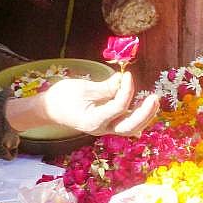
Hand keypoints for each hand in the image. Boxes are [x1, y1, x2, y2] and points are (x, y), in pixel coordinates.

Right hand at [42, 71, 158, 136]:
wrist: (49, 110)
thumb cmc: (62, 97)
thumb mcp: (82, 88)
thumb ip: (105, 87)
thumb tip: (122, 80)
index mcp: (93, 120)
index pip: (118, 107)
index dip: (126, 90)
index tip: (127, 75)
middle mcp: (101, 128)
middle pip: (130, 126)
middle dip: (145, 113)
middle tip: (154, 97)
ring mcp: (104, 128)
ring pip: (130, 128)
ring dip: (144, 116)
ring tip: (153, 100)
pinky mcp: (106, 124)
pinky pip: (125, 123)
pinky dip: (136, 115)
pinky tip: (144, 106)